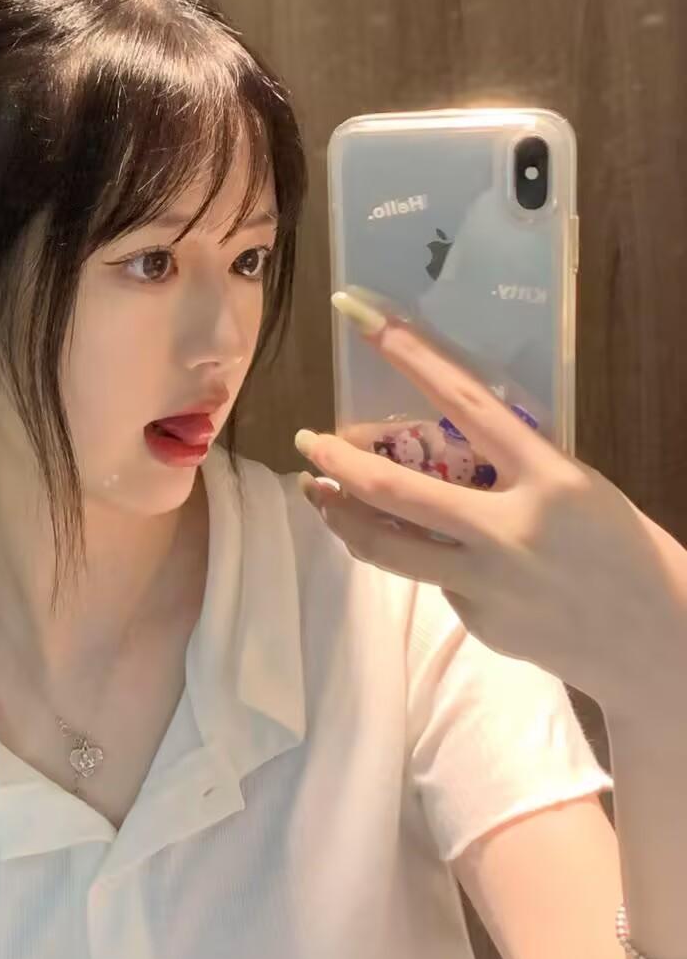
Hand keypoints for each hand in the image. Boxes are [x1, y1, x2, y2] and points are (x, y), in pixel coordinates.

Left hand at [294, 288, 686, 721]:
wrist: (659, 641)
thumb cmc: (621, 548)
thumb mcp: (576, 488)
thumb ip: (511, 467)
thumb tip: (440, 444)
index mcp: (549, 477)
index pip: (465, 401)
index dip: (409, 355)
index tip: (359, 317)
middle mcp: (510, 528)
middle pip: (396, 491)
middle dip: (338, 461)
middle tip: (307, 440)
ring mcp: (488, 582)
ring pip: (386, 548)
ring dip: (339, 517)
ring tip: (320, 493)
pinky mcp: (478, 622)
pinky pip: (432, 580)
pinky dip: (421, 560)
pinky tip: (438, 558)